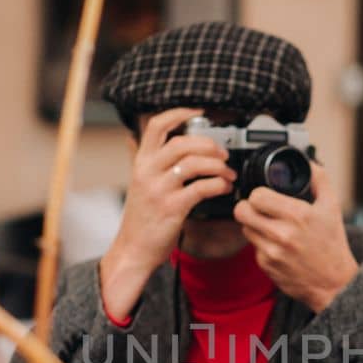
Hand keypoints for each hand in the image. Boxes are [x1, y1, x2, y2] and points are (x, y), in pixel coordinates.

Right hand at [99, 106, 234, 320]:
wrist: (134, 250)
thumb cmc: (141, 219)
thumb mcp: (138, 184)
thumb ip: (146, 162)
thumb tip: (136, 137)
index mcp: (140, 163)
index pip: (157, 126)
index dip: (179, 113)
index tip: (198, 112)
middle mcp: (147, 172)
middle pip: (182, 143)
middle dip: (209, 144)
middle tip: (222, 153)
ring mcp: (159, 190)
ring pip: (194, 163)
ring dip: (218, 166)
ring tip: (228, 173)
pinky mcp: (172, 208)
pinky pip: (201, 188)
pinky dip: (218, 185)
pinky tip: (224, 188)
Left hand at [234, 163, 358, 312]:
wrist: (333, 283)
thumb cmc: (332, 243)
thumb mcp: (332, 207)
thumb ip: (319, 179)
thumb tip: (306, 160)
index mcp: (297, 215)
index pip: (257, 196)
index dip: (258, 193)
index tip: (265, 195)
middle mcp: (282, 234)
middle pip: (242, 211)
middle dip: (248, 207)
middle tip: (258, 208)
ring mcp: (271, 252)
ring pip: (244, 228)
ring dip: (253, 225)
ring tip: (270, 226)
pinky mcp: (266, 266)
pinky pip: (253, 247)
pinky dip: (261, 244)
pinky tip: (276, 245)